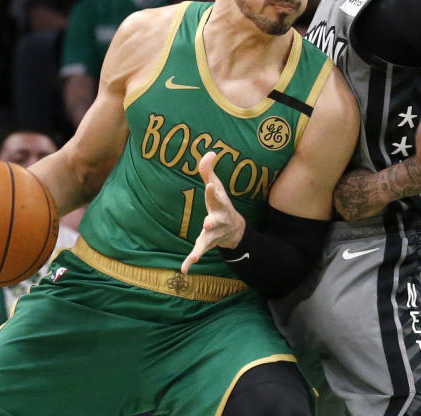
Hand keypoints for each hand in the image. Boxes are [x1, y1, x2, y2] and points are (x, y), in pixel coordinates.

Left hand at [181, 152, 244, 273]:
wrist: (235, 230)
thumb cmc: (222, 204)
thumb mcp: (217, 187)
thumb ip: (209, 170)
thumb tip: (209, 151)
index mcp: (219, 205)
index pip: (215, 195)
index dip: (212, 190)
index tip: (210, 184)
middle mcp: (218, 220)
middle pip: (215, 221)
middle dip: (212, 222)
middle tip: (207, 223)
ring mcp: (212, 234)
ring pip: (207, 241)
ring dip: (202, 247)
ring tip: (197, 256)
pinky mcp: (206, 245)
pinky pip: (198, 253)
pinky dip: (191, 261)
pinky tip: (184, 269)